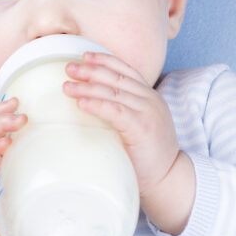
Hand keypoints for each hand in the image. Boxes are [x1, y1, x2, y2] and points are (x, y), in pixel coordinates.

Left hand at [63, 52, 194, 234]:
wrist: (168, 178)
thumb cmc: (148, 156)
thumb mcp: (139, 126)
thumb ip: (123, 112)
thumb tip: (92, 105)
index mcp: (150, 97)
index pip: (126, 70)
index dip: (105, 61)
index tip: (85, 56)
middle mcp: (150, 100)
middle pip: (117, 77)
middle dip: (91, 70)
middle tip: (68, 67)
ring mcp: (148, 112)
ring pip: (114, 91)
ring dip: (88, 86)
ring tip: (67, 85)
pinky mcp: (142, 127)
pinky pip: (115, 111)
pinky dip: (97, 104)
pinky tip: (81, 103)